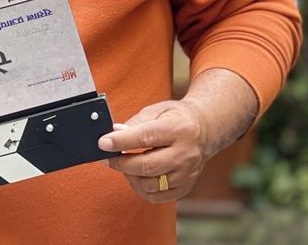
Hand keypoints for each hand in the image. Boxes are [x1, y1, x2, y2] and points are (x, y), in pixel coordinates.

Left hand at [96, 99, 212, 202]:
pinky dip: (141, 189)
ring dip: (130, 176)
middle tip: (106, 158)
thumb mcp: (158, 110)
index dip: (121, 142)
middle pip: (147, 166)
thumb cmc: (177, 118)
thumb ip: (135, 123)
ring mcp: (187, 173)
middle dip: (121, 163)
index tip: (102, 143)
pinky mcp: (186, 187)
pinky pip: (157, 196)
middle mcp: (186, 154)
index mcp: (179, 129)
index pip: (146, 137)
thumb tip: (114, 134)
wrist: (205, 130)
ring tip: (124, 164)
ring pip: (150, 185)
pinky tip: (137, 176)